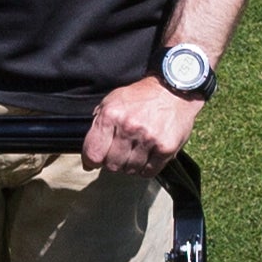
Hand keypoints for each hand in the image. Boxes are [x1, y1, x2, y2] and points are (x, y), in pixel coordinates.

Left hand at [81, 75, 197, 174]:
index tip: (95, 161)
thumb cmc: (140, 97)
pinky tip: (147, 156)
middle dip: (113, 162)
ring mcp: (149, 138)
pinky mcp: (166, 147)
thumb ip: (98, 125)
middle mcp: (129, 127)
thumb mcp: (112, 101)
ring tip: (136, 152)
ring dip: (131, 165)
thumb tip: (88, 159)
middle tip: (121, 152)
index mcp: (111, 115)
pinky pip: (149, 172)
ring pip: (130, 170)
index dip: (91, 161)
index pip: (93, 154)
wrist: (173, 89)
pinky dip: (146, 168)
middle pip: (112, 165)